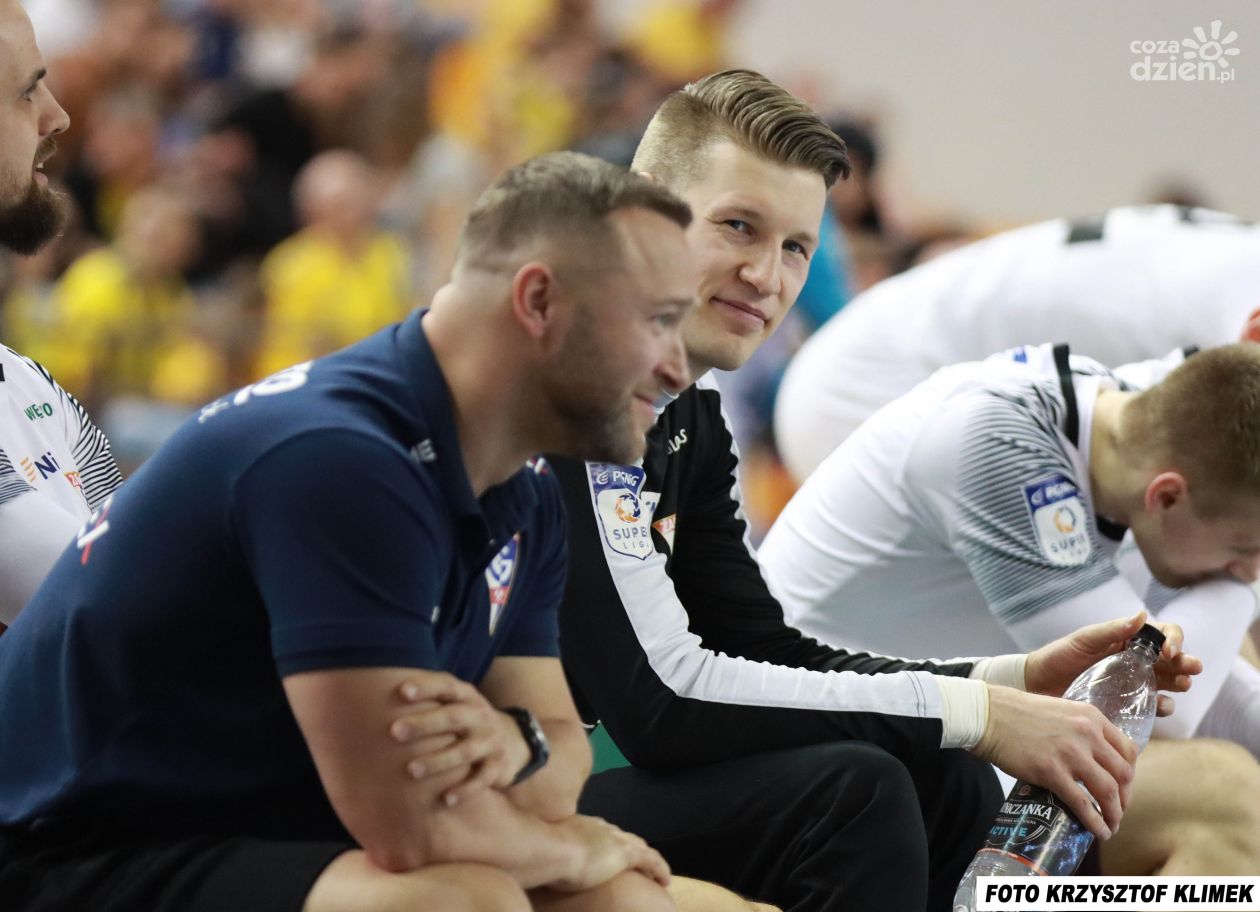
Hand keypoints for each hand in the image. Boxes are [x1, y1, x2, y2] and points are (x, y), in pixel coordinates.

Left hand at [390, 674, 530, 804]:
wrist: (514, 740)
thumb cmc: (467, 720)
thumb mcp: (456, 704)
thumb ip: (430, 699)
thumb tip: (375, 698)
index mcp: (467, 696)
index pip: (446, 686)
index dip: (426, 687)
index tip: (401, 692)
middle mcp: (480, 716)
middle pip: (453, 717)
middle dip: (425, 724)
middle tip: (395, 731)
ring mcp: (490, 741)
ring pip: (465, 751)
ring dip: (439, 760)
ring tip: (411, 770)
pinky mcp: (498, 766)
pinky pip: (482, 779)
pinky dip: (465, 790)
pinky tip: (445, 799)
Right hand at [551, 815, 670, 891]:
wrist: (552, 849)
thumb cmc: (540, 853)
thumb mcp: (543, 849)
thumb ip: (547, 851)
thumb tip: (539, 861)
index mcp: (580, 825)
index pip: (599, 832)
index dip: (607, 841)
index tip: (607, 850)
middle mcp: (600, 828)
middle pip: (621, 836)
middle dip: (629, 847)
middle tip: (634, 859)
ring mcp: (615, 839)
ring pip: (639, 847)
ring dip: (647, 858)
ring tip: (654, 871)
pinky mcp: (627, 853)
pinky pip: (651, 861)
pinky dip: (659, 869)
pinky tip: (666, 880)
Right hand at [972, 685, 1137, 839]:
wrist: (988, 715)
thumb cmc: (1019, 713)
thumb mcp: (1062, 711)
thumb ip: (1081, 728)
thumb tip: (1093, 754)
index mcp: (1092, 717)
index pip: (1128, 751)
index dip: (1130, 774)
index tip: (1123, 787)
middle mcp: (1087, 734)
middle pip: (1123, 774)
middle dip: (1125, 797)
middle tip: (1117, 809)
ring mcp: (1070, 753)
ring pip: (1108, 791)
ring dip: (1114, 813)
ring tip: (1111, 824)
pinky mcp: (1051, 771)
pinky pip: (1082, 803)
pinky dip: (1095, 821)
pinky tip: (1098, 831)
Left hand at [1024, 611, 1201, 715]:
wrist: (1037, 685)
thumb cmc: (1058, 657)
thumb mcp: (1083, 640)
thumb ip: (1111, 630)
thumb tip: (1143, 614)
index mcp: (1127, 641)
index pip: (1160, 635)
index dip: (1172, 640)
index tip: (1170, 650)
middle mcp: (1135, 661)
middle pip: (1171, 660)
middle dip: (1185, 662)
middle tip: (1192, 667)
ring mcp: (1133, 684)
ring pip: (1167, 683)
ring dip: (1179, 683)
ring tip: (1181, 685)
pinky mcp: (1127, 705)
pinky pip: (1152, 706)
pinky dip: (1162, 706)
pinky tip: (1161, 706)